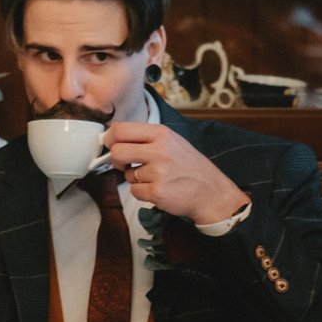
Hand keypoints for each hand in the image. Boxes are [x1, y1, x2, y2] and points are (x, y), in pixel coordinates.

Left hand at [104, 119, 248, 224]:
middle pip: (117, 151)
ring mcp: (159, 172)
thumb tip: (114, 137)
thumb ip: (146, 138)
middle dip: (115, 160)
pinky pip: (134, 191)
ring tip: (154, 178)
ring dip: (134, 178)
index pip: (121, 129)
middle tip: (123, 164)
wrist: (211, 191)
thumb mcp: (172, 141)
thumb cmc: (188, 165)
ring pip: (126, 175)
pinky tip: (157, 189)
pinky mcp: (158, 192)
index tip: (110, 144)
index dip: (110, 138)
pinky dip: (142, 192)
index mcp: (161, 134)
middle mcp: (160, 151)